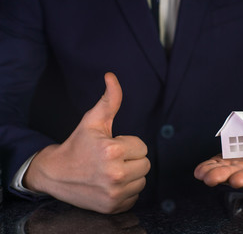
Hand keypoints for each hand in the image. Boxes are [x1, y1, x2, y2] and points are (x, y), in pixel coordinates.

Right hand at [24, 72, 149, 213]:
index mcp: (112, 151)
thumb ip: (109, 100)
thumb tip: (112, 76)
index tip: (113, 146)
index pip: (142, 147)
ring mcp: (114, 194)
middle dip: (132, 159)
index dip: (128, 145)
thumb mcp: (93, 121)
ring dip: (131, 175)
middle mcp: (115, 175)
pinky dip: (126, 191)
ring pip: (142, 181)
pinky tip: (110, 184)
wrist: (55, 174)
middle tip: (112, 159)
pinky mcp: (113, 207)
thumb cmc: (77, 145)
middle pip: (145, 165)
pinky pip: (135, 197)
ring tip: (111, 171)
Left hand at [194, 139, 242, 187]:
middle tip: (211, 179)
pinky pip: (214, 163)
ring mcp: (235, 166)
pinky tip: (198, 170)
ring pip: (221, 170)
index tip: (237, 180)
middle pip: (234, 174)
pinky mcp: (225, 159)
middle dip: (223, 176)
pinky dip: (206, 165)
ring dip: (210, 172)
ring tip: (201, 175)